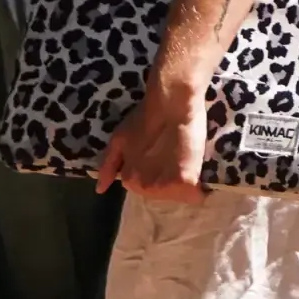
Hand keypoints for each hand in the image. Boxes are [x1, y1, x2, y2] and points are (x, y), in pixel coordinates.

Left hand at [97, 71, 207, 202]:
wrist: (171, 102)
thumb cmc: (145, 116)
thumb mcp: (119, 140)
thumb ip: (108, 166)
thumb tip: (100, 189)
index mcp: (129, 180)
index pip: (144, 190)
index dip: (154, 174)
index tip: (162, 159)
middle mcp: (145, 188)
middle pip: (162, 195)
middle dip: (168, 181)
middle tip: (174, 158)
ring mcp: (165, 187)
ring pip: (179, 196)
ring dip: (183, 183)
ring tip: (186, 161)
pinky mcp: (186, 182)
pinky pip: (195, 194)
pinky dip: (198, 186)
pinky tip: (198, 170)